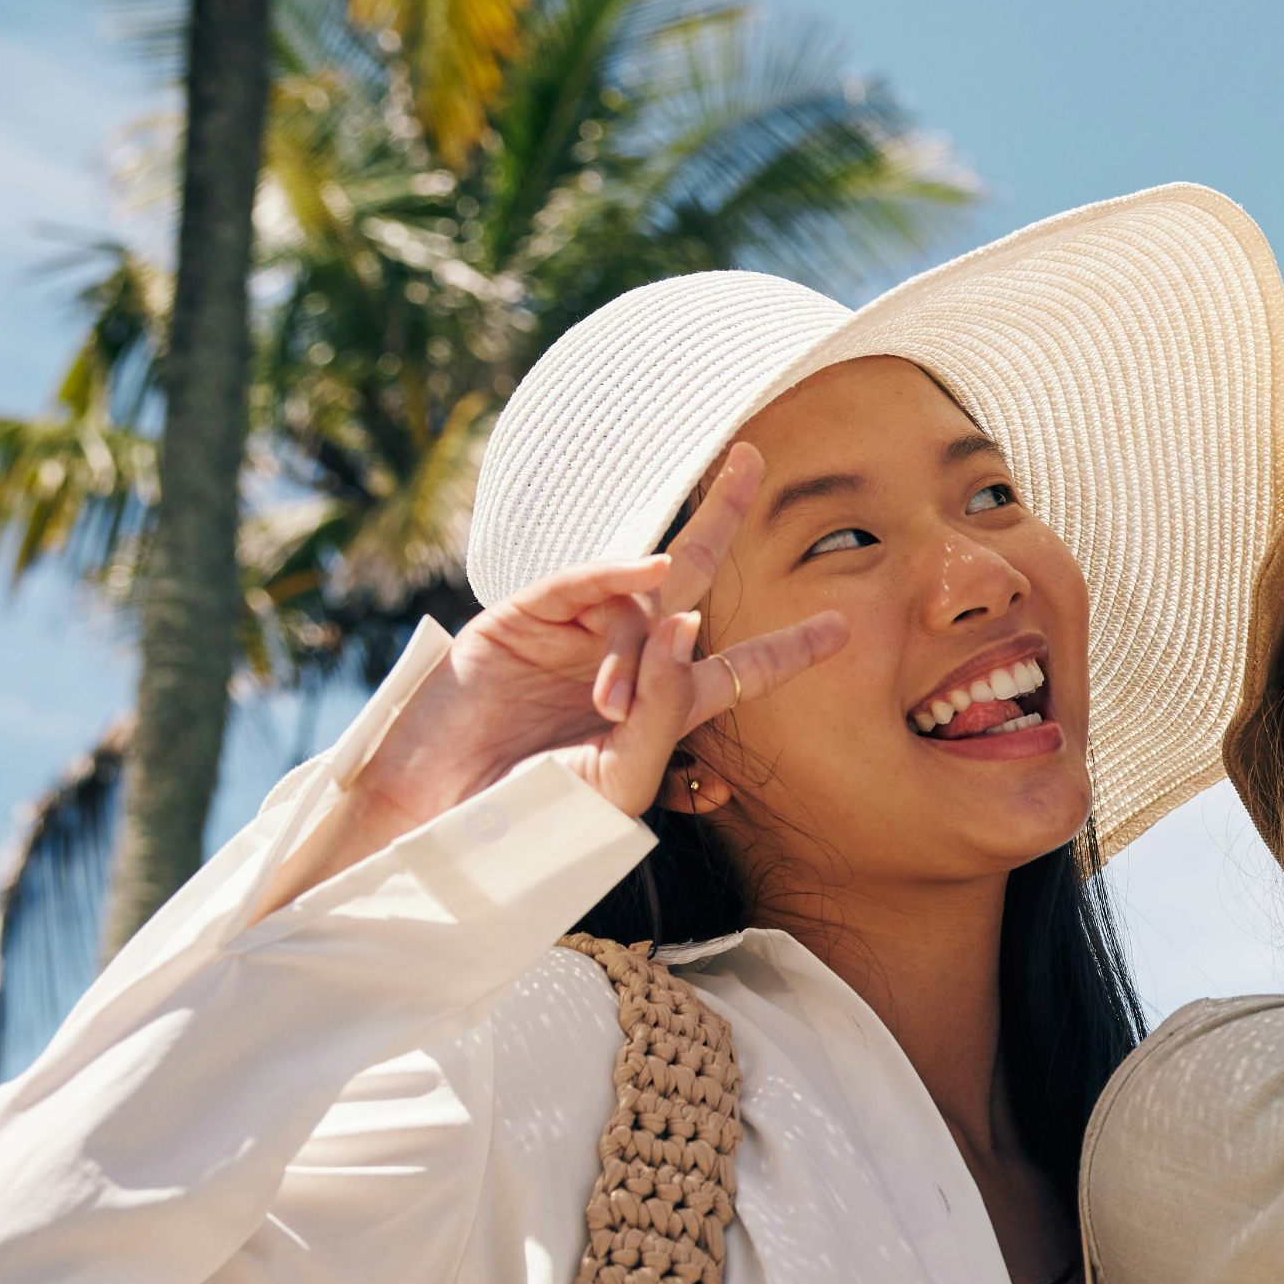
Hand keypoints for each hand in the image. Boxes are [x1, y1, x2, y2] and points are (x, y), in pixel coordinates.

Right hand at [265, 445, 845, 914]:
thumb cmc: (535, 817)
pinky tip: (651, 572)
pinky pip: (579, 586)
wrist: (441, 823)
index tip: (843, 628)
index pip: (736, 672)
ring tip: (609, 710)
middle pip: (689, 581)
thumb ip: (667, 711)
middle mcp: (624, 661)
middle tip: (753, 460)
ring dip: (635, 655)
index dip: (788, 651)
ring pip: (636, 609)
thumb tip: (694, 623)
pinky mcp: (521, 622)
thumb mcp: (619, 781)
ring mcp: (573, 637)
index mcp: (660, 709)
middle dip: (720, 518)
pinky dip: (617, 576)